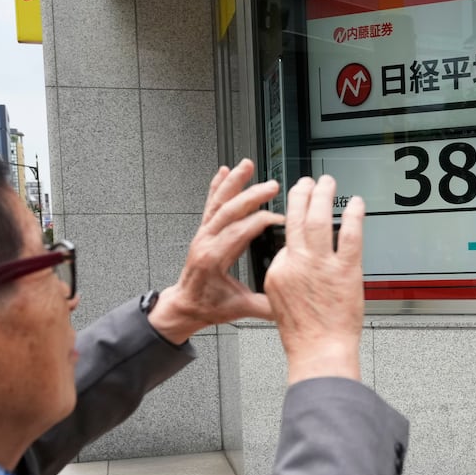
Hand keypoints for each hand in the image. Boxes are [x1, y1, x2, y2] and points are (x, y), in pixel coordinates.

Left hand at [146, 160, 283, 343]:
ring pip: (218, 202)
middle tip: (271, 186)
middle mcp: (206, 242)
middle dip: (251, 196)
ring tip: (246, 165)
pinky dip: (217, 186)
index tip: (282, 220)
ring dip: (233, 182)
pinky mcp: (204, 231)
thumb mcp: (239, 309)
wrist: (185, 306)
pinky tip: (224, 171)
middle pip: (229, 211)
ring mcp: (203, 235)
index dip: (263, 222)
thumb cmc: (207, 307)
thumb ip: (265, 305)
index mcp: (214, 259)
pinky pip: (210, 204)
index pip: (241, 231)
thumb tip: (289, 301)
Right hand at [263, 175, 364, 382]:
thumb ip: (284, 276)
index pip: (284, 237)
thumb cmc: (302, 334)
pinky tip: (356, 204)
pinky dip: (353, 216)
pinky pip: (349, 235)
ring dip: (322, 196)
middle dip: (301, 194)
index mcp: (279, 270)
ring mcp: (321, 265)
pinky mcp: (345, 271)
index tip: (297, 209)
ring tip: (327, 182)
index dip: (292, 221)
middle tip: (307, 181)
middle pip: (296, 217)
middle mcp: (298, 263)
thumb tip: (291, 261)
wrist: (319, 350)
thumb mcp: (278, 301)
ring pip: (318, 219)